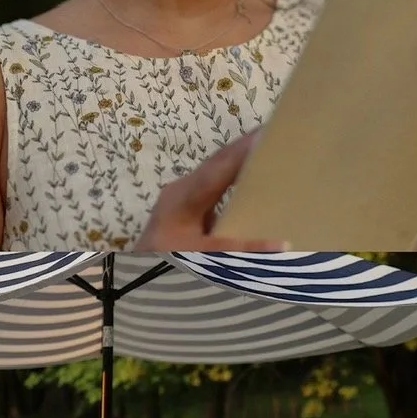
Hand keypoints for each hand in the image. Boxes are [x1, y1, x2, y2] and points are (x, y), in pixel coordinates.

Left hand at [134, 131, 288, 253]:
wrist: (133, 285)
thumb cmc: (166, 268)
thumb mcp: (206, 260)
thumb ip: (242, 251)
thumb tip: (283, 243)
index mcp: (184, 196)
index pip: (220, 165)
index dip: (245, 149)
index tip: (270, 132)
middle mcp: (181, 190)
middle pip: (218, 165)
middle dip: (246, 151)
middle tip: (277, 138)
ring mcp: (180, 199)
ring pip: (215, 175)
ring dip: (239, 166)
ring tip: (269, 156)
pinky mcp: (182, 211)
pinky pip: (212, 190)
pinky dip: (232, 185)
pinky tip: (250, 189)